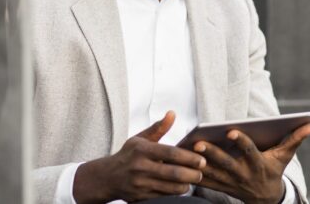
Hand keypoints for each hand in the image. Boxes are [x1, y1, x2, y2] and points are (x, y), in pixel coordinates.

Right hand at [73, 111, 206, 203]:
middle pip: (174, 173)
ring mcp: (140, 184)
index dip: (188, 157)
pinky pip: (164, 197)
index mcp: (142, 150)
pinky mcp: (140, 198)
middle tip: (202, 172)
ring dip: (186, 185)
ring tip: (193, 179)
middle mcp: (140, 168)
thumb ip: (158, 128)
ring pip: (171, 188)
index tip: (202, 160)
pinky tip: (180, 187)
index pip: (170, 153)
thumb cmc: (128, 155)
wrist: (107, 178)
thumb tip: (172, 113)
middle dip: (192, 174)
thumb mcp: (140, 139)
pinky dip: (175, 193)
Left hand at [194, 123, 309, 203]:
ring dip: (199, 163)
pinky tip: (181, 162)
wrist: (265, 199)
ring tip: (186, 150)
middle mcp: (243, 174)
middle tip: (199, 142)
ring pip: (212, 173)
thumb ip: (295, 139)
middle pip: (226, 164)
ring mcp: (230, 182)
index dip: (241, 142)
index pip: (249, 152)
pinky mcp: (220, 186)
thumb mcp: (285, 156)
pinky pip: (204, 180)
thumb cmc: (274, 169)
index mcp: (258, 164)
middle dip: (213, 154)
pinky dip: (193, 172)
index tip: (231, 130)